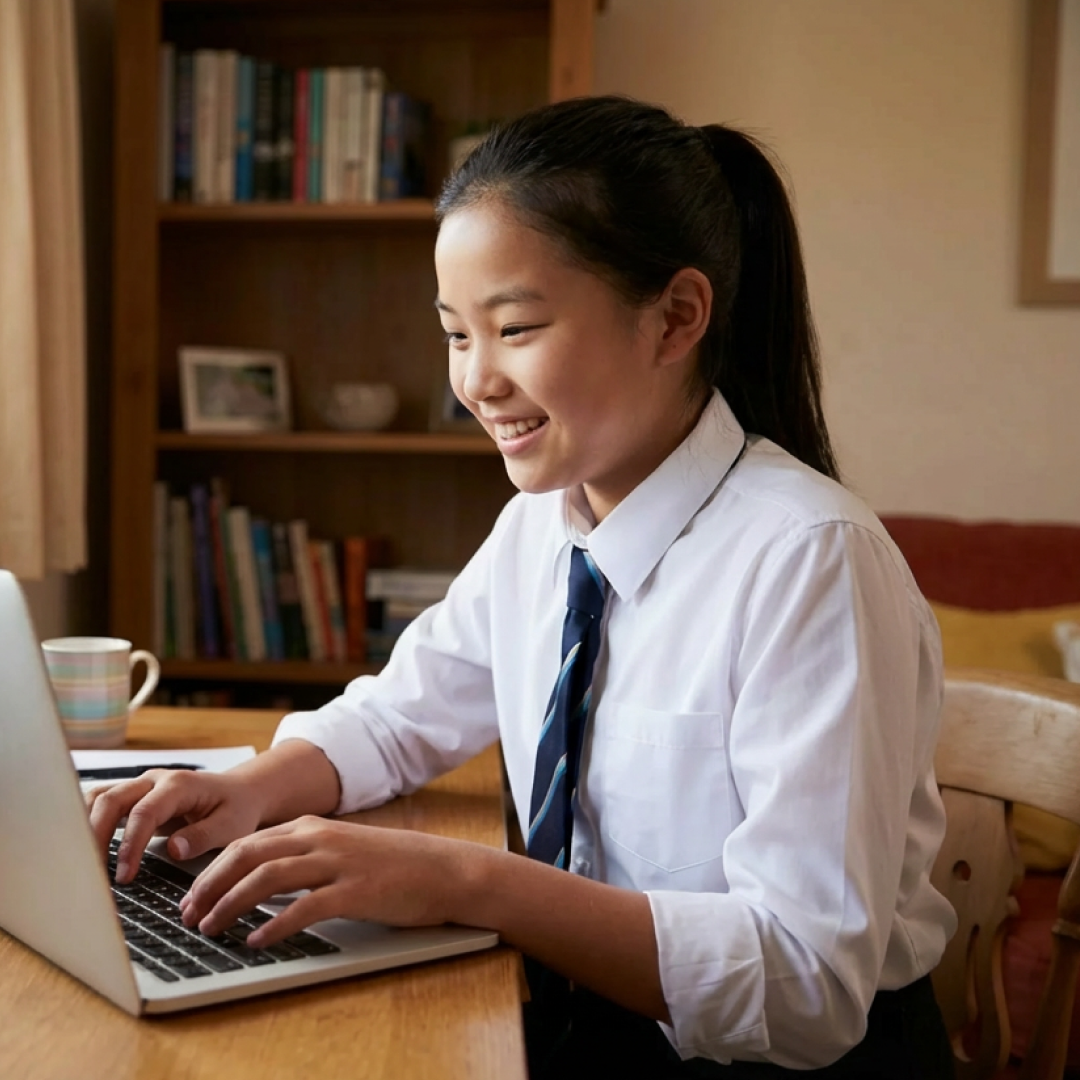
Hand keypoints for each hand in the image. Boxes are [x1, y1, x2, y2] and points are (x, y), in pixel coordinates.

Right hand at [87, 768, 263, 882]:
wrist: (240, 792)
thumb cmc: (236, 809)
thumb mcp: (232, 825)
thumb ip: (203, 836)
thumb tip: (173, 850)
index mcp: (180, 785)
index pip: (144, 812)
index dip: (131, 844)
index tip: (125, 875)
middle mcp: (155, 780)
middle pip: (111, 799)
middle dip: (97, 836)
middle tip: (95, 874)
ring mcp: (142, 786)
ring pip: (100, 798)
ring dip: (86, 827)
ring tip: (83, 864)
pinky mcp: (134, 797)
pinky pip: (103, 803)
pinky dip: (88, 822)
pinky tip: (84, 848)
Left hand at [177, 816, 483, 946]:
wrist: (443, 869)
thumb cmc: (392, 865)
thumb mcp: (341, 850)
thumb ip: (302, 857)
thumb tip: (256, 882)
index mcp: (313, 827)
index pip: (248, 842)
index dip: (212, 870)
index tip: (191, 895)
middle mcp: (320, 839)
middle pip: (248, 855)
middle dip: (210, 885)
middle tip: (188, 913)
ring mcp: (338, 863)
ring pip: (267, 877)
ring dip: (231, 904)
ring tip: (211, 928)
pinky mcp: (355, 891)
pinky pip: (304, 908)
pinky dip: (274, 925)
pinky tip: (257, 940)